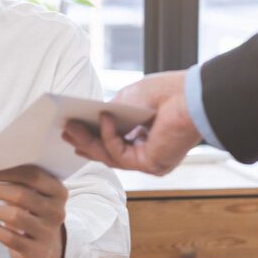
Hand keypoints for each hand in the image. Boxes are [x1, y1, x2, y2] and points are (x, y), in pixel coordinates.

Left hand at [0, 165, 66, 257]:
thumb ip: (21, 183)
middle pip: (22, 195)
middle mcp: (57, 213)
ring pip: (15, 217)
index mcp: (59, 193)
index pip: (35, 176)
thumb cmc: (34, 214)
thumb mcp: (35, 197)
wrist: (44, 248)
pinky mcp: (35, 252)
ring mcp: (47, 233)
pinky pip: (9, 237)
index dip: (11, 172)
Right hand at [62, 70, 200, 175]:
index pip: (115, 143)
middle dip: (85, 142)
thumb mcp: (129, 100)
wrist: (192, 96)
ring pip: (110, 157)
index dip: (92, 139)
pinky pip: (120, 154)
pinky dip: (109, 137)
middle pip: (109, 153)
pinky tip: (104, 118)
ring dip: (88, 142)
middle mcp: (149, 152)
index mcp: (147, 136)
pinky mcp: (151, 164)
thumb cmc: (167, 93)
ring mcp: (150, 161)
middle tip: (64, 132)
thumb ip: (111, 112)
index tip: (71, 131)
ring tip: (70, 128)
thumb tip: (93, 121)